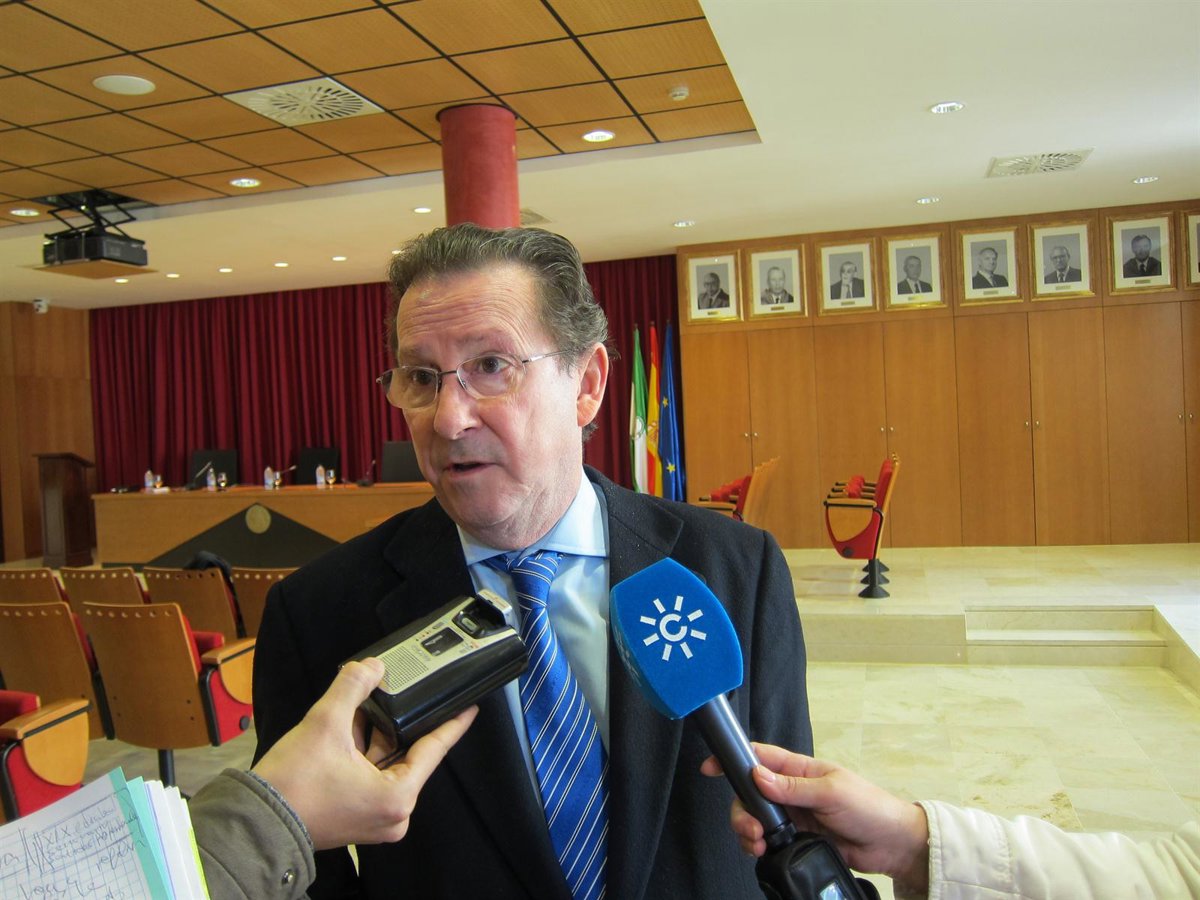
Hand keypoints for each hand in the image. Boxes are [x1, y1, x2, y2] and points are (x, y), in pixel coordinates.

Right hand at [253, 658, 476, 849]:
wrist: (256, 822)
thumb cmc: (291, 785)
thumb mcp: (326, 723)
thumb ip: (353, 687)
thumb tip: (371, 666)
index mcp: (398, 797)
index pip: (434, 750)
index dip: (451, 724)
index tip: (469, 709)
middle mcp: (393, 813)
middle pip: (407, 754)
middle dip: (396, 722)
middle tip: (399, 693)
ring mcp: (375, 817)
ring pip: (385, 762)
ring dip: (374, 735)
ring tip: (362, 705)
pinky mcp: (357, 815)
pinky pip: (370, 775)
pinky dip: (362, 751)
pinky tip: (349, 726)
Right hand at [701, 743, 928, 892]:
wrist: (892, 845)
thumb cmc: (870, 807)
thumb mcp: (832, 791)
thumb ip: (792, 786)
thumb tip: (758, 775)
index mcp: (800, 769)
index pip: (761, 757)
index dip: (734, 759)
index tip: (711, 766)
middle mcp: (792, 791)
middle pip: (750, 794)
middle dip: (742, 811)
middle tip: (750, 828)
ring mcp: (793, 816)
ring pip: (755, 819)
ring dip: (747, 830)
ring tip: (756, 843)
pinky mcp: (797, 839)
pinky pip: (768, 841)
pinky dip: (759, 846)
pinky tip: (763, 851)